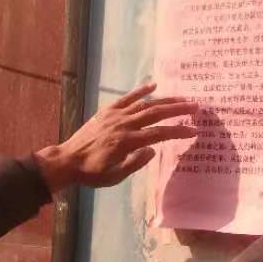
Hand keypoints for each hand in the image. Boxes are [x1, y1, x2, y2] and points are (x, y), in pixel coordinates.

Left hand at [35, 83, 197, 192]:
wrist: (67, 160)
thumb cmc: (92, 173)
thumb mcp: (115, 176)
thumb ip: (135, 163)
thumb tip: (152, 150)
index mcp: (127, 142)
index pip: (159, 134)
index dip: (177, 132)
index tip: (194, 130)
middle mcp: (123, 124)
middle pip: (156, 113)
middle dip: (177, 109)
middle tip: (195, 106)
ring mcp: (115, 115)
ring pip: (144, 104)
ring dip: (164, 100)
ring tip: (181, 98)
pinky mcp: (107, 111)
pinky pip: (126, 98)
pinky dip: (140, 91)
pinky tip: (153, 85)